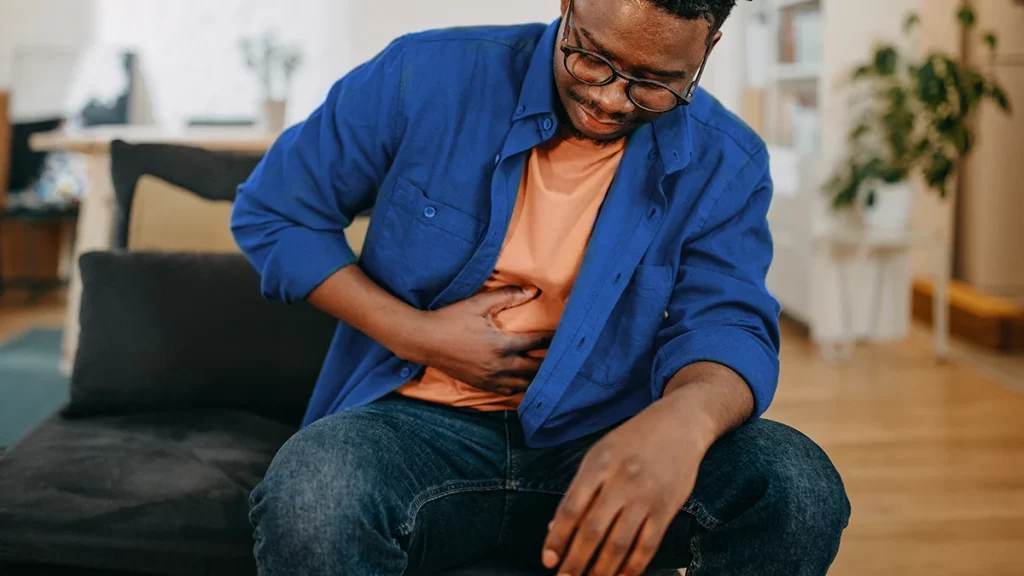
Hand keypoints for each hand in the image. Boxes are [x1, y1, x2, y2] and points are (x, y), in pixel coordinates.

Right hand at [406, 286, 552, 394]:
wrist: (424, 340)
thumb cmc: (451, 319)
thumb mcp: (479, 304)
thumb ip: (508, 296)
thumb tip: (533, 291)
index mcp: (501, 345)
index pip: (536, 343)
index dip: (552, 339)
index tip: (566, 336)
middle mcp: (499, 366)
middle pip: (535, 369)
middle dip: (550, 363)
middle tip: (565, 359)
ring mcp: (490, 378)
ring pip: (523, 385)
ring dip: (537, 379)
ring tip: (550, 374)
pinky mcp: (481, 385)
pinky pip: (507, 392)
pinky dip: (520, 389)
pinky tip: (526, 384)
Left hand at [541, 395, 704, 575]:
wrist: (680, 424)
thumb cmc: (634, 439)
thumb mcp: (599, 453)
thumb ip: (579, 489)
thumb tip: (555, 527)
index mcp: (598, 464)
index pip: (571, 508)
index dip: (557, 538)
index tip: (548, 559)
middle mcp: (621, 481)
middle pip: (592, 530)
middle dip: (575, 561)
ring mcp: (645, 496)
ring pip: (619, 544)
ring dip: (602, 571)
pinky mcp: (667, 509)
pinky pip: (647, 546)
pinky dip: (632, 567)